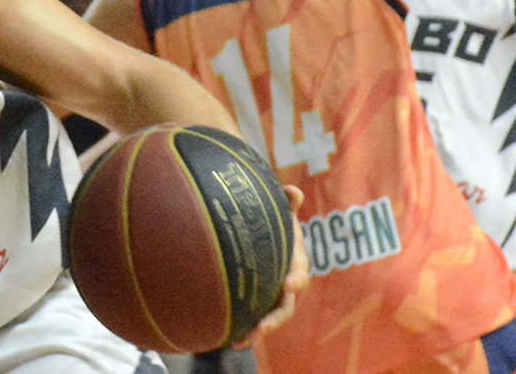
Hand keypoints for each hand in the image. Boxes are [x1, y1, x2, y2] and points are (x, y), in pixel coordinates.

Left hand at [237, 185, 309, 346]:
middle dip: (276, 317)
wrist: (266, 239)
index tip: (288, 285)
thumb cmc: (274, 225)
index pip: (299, 274)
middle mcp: (289, 286)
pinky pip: (255, 319)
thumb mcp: (281, 214)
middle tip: (263, 326)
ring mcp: (275, 298)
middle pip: (286, 306)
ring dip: (259, 330)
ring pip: (271, 318)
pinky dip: (246, 331)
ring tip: (243, 340)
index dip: (296, 279)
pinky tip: (232, 341)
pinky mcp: (261, 304)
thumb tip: (293, 190)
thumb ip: (286, 203)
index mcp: (296, 264)